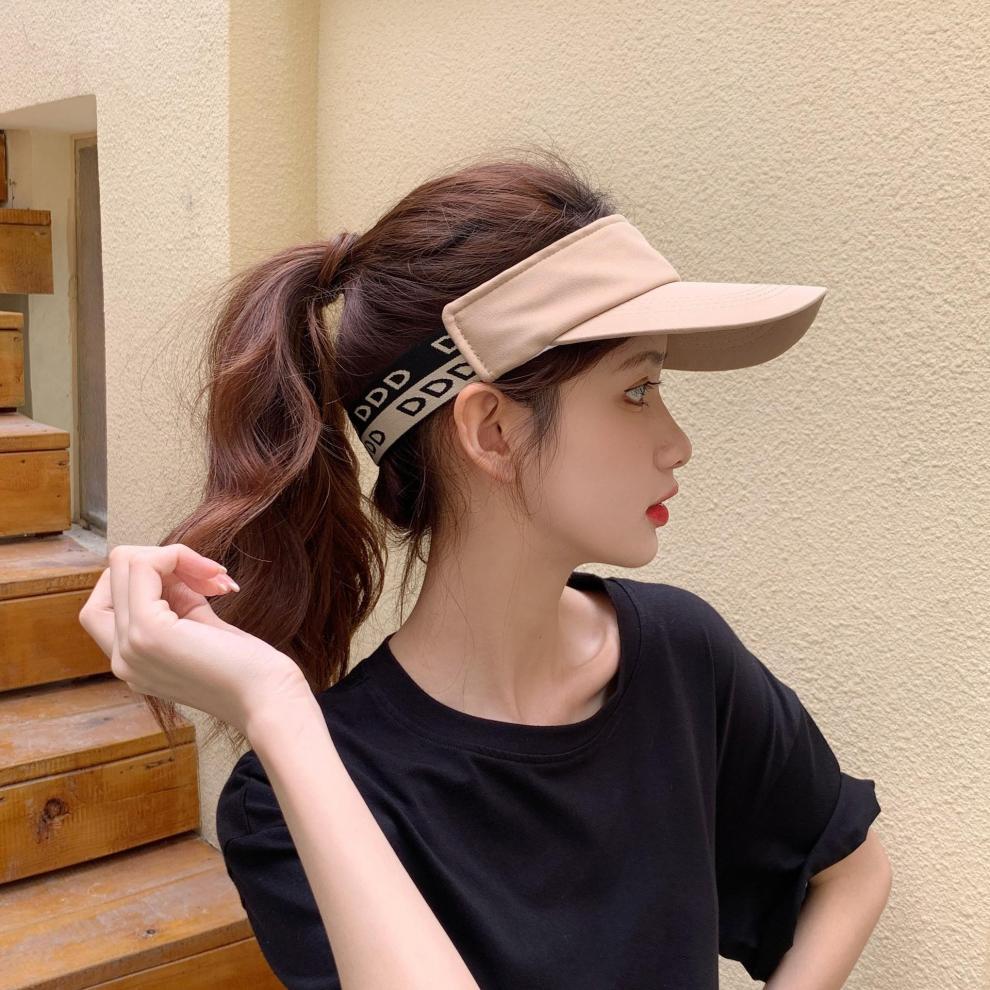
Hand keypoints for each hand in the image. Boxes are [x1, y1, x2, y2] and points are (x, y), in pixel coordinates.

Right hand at [79, 543, 309, 737]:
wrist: (268, 699)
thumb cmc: (247, 668)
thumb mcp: (200, 627)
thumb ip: (175, 600)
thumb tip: (169, 563)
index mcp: (131, 658)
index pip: (107, 597)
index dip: (151, 577)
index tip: (197, 586)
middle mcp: (120, 657)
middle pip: (114, 574)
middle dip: (164, 561)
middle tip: (210, 579)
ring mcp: (129, 646)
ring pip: (125, 562)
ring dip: (177, 556)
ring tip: (217, 582)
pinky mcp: (147, 632)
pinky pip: (142, 566)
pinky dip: (179, 556)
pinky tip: (215, 579)